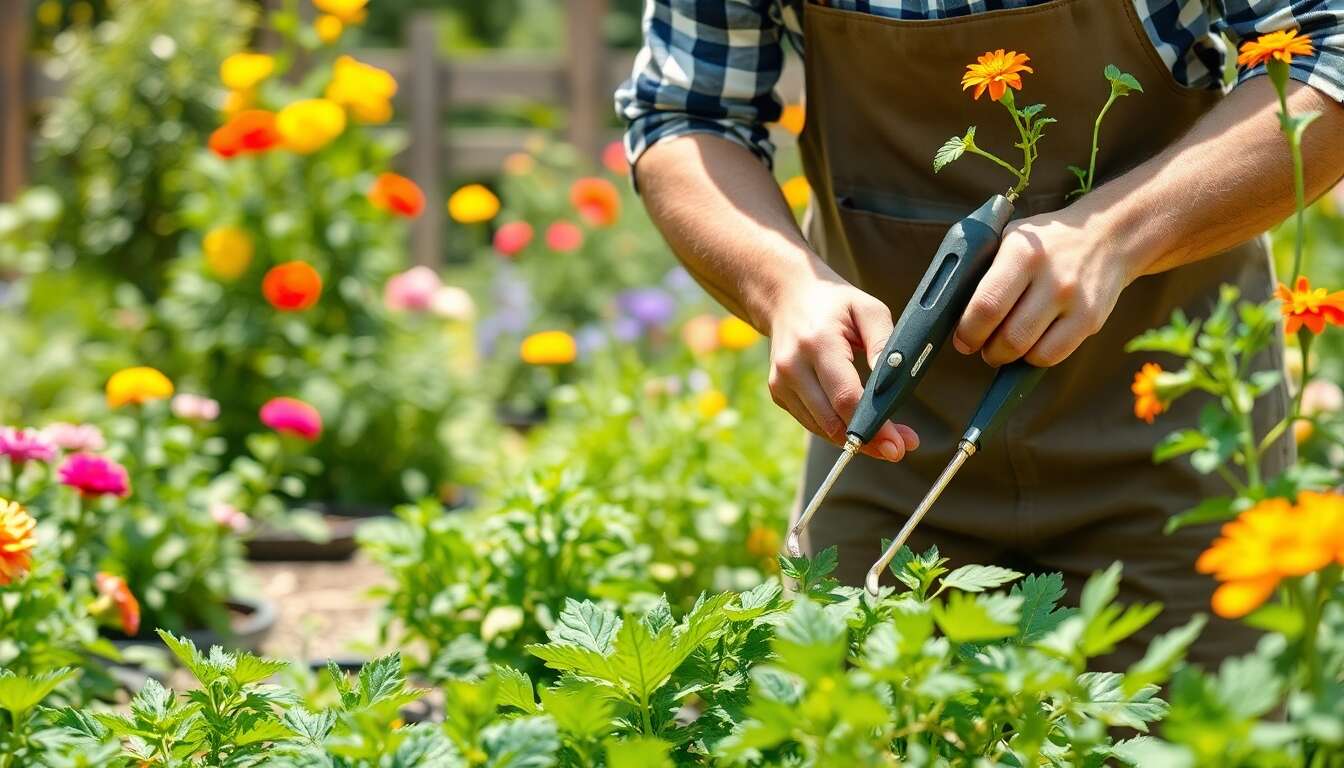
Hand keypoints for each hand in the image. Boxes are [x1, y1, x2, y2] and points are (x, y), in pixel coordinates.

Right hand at [765, 271, 919, 461]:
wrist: (787, 296)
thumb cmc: (834, 303)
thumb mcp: (868, 309)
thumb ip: (885, 342)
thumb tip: (895, 381)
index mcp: (816, 342)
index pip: (845, 396)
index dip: (873, 425)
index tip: (898, 445)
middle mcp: (792, 366)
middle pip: (832, 421)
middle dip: (868, 440)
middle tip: (899, 449)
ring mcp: (780, 382)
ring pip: (822, 428)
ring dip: (854, 440)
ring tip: (886, 441)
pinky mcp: (778, 393)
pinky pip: (813, 422)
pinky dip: (837, 429)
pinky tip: (859, 427)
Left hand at [953, 206, 1136, 366]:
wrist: (1107, 236)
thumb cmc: (1044, 244)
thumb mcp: (1009, 240)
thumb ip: (982, 271)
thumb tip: (950, 311)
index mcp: (1022, 253)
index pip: (987, 305)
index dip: (969, 331)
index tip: (962, 339)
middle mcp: (1051, 277)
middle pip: (1008, 336)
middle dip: (986, 349)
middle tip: (980, 345)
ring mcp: (1074, 301)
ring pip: (1029, 352)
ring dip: (1008, 357)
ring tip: (1003, 346)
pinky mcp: (1090, 320)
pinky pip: (1052, 356)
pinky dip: (1033, 358)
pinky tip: (1029, 345)